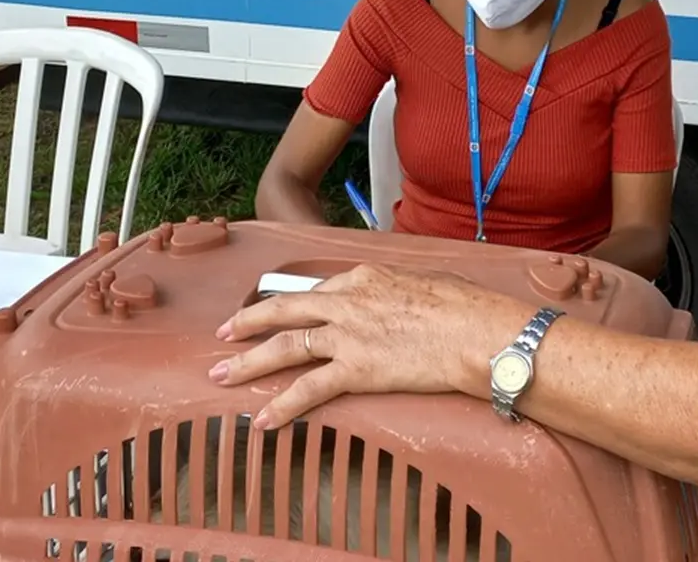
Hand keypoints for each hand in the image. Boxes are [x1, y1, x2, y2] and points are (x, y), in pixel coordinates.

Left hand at [210, 264, 535, 427]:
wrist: (476, 330)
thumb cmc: (466, 307)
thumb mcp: (429, 283)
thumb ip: (405, 291)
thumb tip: (409, 300)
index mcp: (365, 277)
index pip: (317, 292)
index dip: (291, 304)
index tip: (274, 311)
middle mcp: (347, 302)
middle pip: (284, 310)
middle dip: (248, 322)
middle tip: (223, 333)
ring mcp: (347, 335)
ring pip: (284, 346)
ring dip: (248, 362)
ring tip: (221, 375)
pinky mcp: (355, 368)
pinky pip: (308, 389)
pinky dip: (282, 406)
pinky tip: (262, 420)